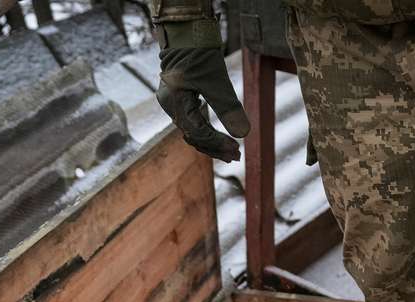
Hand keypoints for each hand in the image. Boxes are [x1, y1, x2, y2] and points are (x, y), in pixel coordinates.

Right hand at [156, 19, 249, 162]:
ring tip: (231, 151)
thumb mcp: (217, 80)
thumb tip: (243, 135)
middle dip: (215, 147)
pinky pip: (193, 121)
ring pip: (193, 130)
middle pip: (193, 136)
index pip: (197, 132)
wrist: (187, 32)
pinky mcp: (180, 98)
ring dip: (212, 141)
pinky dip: (207, 130)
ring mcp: (174, 103)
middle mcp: (170, 106)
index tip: (236, 148)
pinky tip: (220, 136)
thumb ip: (228, 107)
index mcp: (175, 103)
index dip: (217, 143)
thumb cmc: (199, 53)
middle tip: (236, 156)